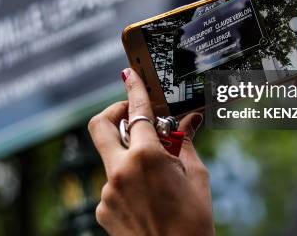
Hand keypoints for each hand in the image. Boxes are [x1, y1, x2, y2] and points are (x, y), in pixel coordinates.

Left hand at [88, 68, 213, 235]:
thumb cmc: (194, 222)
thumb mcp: (196, 177)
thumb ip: (185, 144)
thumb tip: (190, 119)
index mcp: (146, 158)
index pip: (137, 112)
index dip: (135, 89)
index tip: (129, 75)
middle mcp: (119, 171)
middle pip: (99, 125)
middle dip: (113, 110)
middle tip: (130, 112)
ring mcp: (107, 192)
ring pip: (110, 157)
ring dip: (128, 153)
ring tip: (155, 171)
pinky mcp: (103, 209)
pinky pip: (112, 183)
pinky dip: (127, 180)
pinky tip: (148, 195)